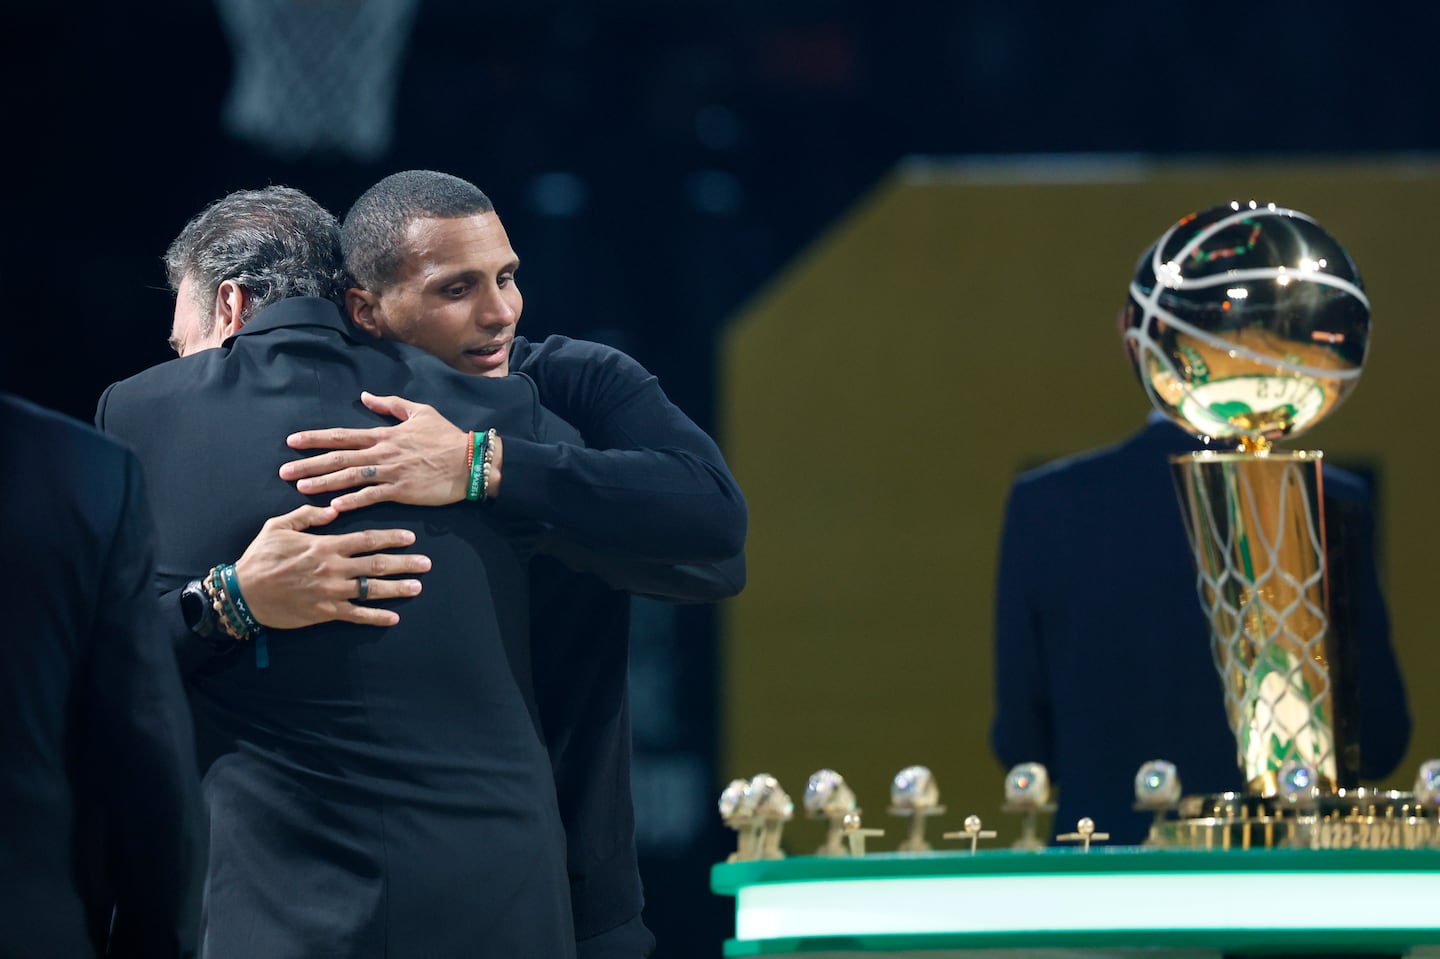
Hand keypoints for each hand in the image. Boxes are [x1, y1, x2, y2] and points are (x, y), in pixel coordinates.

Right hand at [232, 504, 430, 627]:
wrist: (243, 593)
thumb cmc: (260, 557)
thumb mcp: (278, 526)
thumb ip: (307, 515)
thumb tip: (332, 510)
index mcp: (325, 545)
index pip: (366, 539)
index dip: (391, 538)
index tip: (410, 538)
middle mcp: (334, 568)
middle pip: (377, 564)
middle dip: (404, 563)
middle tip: (426, 563)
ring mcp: (331, 591)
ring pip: (372, 590)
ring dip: (397, 589)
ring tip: (418, 587)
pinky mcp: (325, 612)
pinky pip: (356, 615)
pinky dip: (376, 617)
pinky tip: (394, 617)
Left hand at [279, 391, 470, 510]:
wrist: (470, 461)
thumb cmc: (446, 437)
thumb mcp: (420, 412)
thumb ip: (390, 405)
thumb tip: (365, 396)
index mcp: (384, 434)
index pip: (342, 436)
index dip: (316, 438)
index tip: (292, 441)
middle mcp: (382, 453)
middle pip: (338, 458)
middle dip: (309, 464)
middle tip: (283, 472)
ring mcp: (390, 472)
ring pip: (349, 477)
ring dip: (323, 482)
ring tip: (300, 488)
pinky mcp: (402, 490)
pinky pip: (372, 496)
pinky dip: (352, 500)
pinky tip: (334, 506)